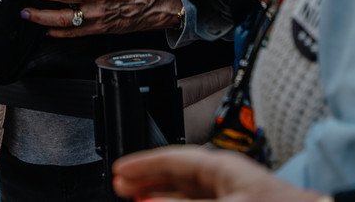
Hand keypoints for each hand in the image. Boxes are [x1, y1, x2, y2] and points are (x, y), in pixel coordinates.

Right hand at [112, 145, 320, 201]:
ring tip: (137, 199)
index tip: (121, 171)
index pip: (174, 157)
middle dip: (148, 179)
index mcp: (223, 166)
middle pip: (178, 175)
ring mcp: (233, 195)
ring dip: (161, 196)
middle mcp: (227, 179)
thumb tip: (150, 200)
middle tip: (121, 186)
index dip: (144, 163)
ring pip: (187, 193)